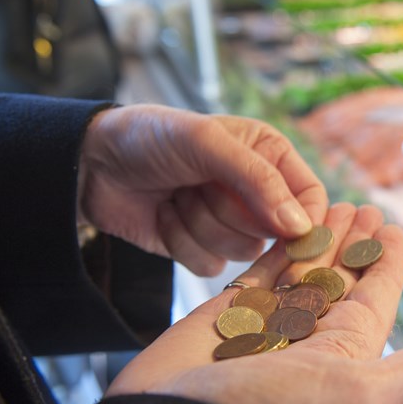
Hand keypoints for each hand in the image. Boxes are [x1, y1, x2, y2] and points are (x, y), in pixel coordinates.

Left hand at [79, 105, 327, 275]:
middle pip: (277, 231)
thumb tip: (301, 226)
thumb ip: (258, 180)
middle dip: (232, 215)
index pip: (310, 197)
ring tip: (178, 195)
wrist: (91, 163)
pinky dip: (183, 243)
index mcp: (269, 155)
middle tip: (201, 187)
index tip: (294, 238)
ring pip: (243, 252)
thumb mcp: (207, 142)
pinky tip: (165, 215)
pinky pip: (211, 267)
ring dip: (202, 226)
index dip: (305, 220)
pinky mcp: (202, 247)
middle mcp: (255, 190)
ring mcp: (229, 222)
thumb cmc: (151, 136)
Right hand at [107, 203, 402, 403]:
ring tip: (332, 202)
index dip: (387, 260)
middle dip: (353, 241)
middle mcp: (310, 341)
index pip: (377, 295)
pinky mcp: (225, 312)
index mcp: (348, 356)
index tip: (394, 227)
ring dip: (318, 236)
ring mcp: (266, 325)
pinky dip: (276, 246)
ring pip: (301, 269)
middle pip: (340, 277)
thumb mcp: (364, 392)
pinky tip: (287, 224)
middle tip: (364, 205)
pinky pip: (259, 270)